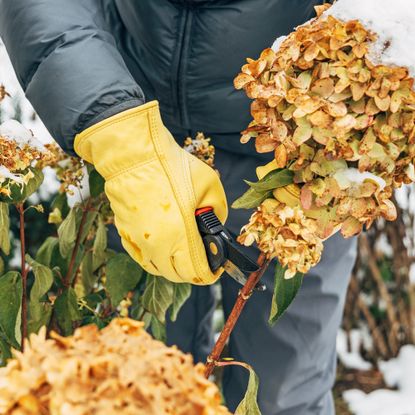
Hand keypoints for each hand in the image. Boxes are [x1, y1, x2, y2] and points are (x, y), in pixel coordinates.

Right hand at [75, 101, 227, 283]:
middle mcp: (156, 244)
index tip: (215, 268)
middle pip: (176, 275)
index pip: (196, 272)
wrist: (133, 156)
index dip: (209, 274)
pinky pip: (140, 256)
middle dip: (193, 272)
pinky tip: (161, 248)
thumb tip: (215, 225)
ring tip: (182, 256)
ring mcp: (138, 240)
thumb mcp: (209, 185)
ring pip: (156, 269)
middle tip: (201, 261)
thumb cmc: (171, 166)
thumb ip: (218, 211)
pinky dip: (153, 258)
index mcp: (180, 234)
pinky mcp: (125, 233)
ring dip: (172, 268)